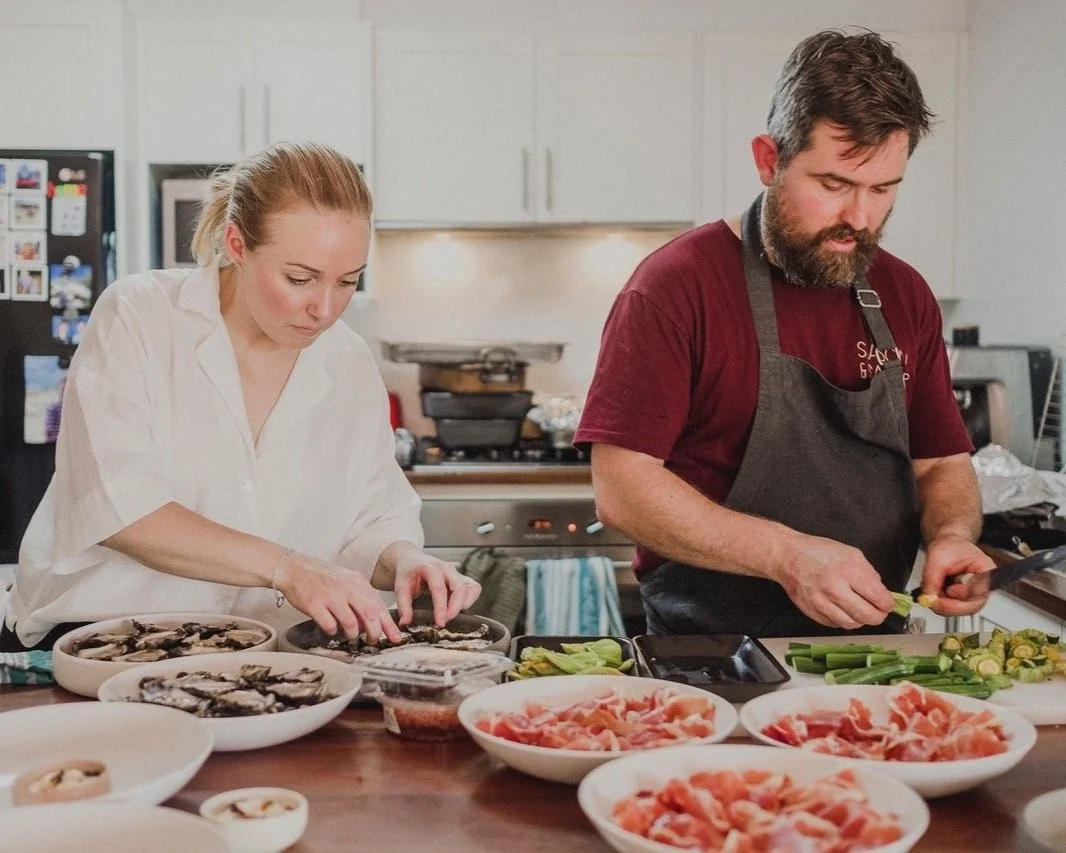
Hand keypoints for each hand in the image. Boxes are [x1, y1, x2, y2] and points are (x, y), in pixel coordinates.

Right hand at [274, 551, 403, 643]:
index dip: (389, 624)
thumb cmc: (321, 577)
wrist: (294, 568)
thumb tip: (373, 621)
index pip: (379, 606)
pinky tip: (332, 629)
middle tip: (373, 641)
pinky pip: (329, 625)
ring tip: (350, 636)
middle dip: (375, 633)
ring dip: (353, 634)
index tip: (395, 637)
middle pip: (370, 615)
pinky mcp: (314, 604)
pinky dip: (333, 631)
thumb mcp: (347, 581)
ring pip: (351, 623)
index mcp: (357, 582)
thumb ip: (360, 598)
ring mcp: (330, 596)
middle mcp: (346, 588)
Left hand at [384, 542, 481, 627]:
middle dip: (456, 608)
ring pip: (471, 588)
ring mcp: (457, 573)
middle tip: (445, 622)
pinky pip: (474, 588)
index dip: (441, 608)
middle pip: (460, 589)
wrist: (413, 560)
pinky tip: (457, 608)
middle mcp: (447, 569)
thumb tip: (406, 622)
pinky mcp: (462, 578)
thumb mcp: (400, 587)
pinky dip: (470, 600)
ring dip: (464, 604)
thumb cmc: (408, 573)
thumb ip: (403, 605)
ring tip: (450, 614)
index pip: (440, 590)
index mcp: (431, 568)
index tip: (440, 623)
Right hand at [774, 535, 896, 628]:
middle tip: (879, 612)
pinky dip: (842, 619)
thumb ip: (869, 573)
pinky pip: (834, 624)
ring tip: (860, 611)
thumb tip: (882, 592)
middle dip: (878, 616)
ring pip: (851, 624)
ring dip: (860, 620)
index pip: (878, 597)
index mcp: (847, 571)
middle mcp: (834, 588)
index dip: (888, 604)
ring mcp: (821, 602)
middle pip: (867, 616)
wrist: (787, 556)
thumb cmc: (817, 552)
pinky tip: (842, 609)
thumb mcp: (850, 553)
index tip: (889, 604)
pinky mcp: (811, 611)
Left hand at [920, 534, 994, 617]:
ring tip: (935, 588)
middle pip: (971, 607)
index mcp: (985, 570)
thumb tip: (929, 598)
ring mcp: (974, 596)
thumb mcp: (937, 558)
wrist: (948, 545)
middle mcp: (983, 586)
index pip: (981, 592)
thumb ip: (932, 579)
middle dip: (948, 605)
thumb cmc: (950, 547)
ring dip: (942, 604)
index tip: (950, 590)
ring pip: (960, 610)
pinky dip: (941, 603)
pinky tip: (937, 591)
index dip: (964, 595)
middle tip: (932, 598)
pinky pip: (953, 608)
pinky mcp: (963, 600)